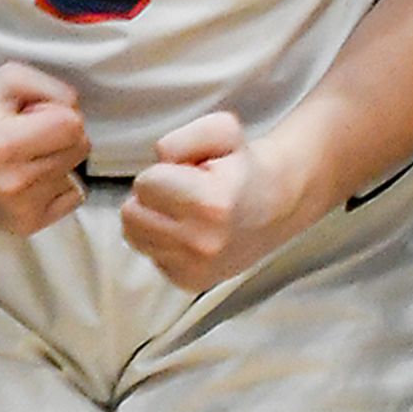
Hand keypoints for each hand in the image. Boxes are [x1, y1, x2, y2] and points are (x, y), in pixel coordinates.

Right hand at [0, 62, 89, 236]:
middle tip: (23, 134)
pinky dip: (57, 184)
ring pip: (75, 173)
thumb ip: (56, 88)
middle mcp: (10, 184)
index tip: (28, 114)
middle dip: (59, 135)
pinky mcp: (23, 226)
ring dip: (55, 160)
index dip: (56, 112)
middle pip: (80, 149)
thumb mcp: (11, 78)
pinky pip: (73, 198)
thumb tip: (78, 115)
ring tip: (19, 155)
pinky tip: (26, 176)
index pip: (74, 125)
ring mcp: (16, 210)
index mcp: (3, 146)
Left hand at [120, 112, 320, 293]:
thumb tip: (159, 160)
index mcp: (211, 205)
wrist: (281, 204)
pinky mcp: (190, 282)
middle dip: (155, 197)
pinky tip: (192, 232)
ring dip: (153, 219)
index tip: (194, 174)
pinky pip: (150, 254)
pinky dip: (165, 241)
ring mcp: (197, 268)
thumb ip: (183, 137)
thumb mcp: (223, 129)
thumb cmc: (244, 164)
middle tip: (187, 193)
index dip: (166, 172)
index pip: (144, 184)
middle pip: (131, 213)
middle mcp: (203, 243)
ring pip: (134, 235)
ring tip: (187, 211)